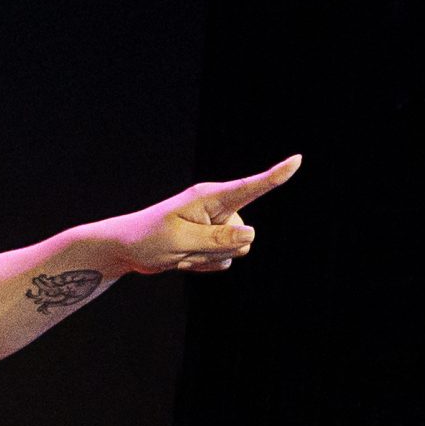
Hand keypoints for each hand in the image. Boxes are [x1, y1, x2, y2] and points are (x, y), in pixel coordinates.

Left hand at [103, 154, 301, 275]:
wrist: (127, 249)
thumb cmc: (147, 239)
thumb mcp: (180, 241)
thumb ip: (217, 239)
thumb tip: (251, 234)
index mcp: (208, 198)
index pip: (249, 187)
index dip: (275, 175)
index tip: (297, 160)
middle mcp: (217, 207)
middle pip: (243, 236)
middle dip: (218, 249)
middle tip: (184, 247)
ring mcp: (216, 224)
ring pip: (236, 251)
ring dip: (209, 259)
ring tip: (181, 251)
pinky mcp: (212, 240)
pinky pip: (225, 261)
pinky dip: (206, 265)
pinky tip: (184, 258)